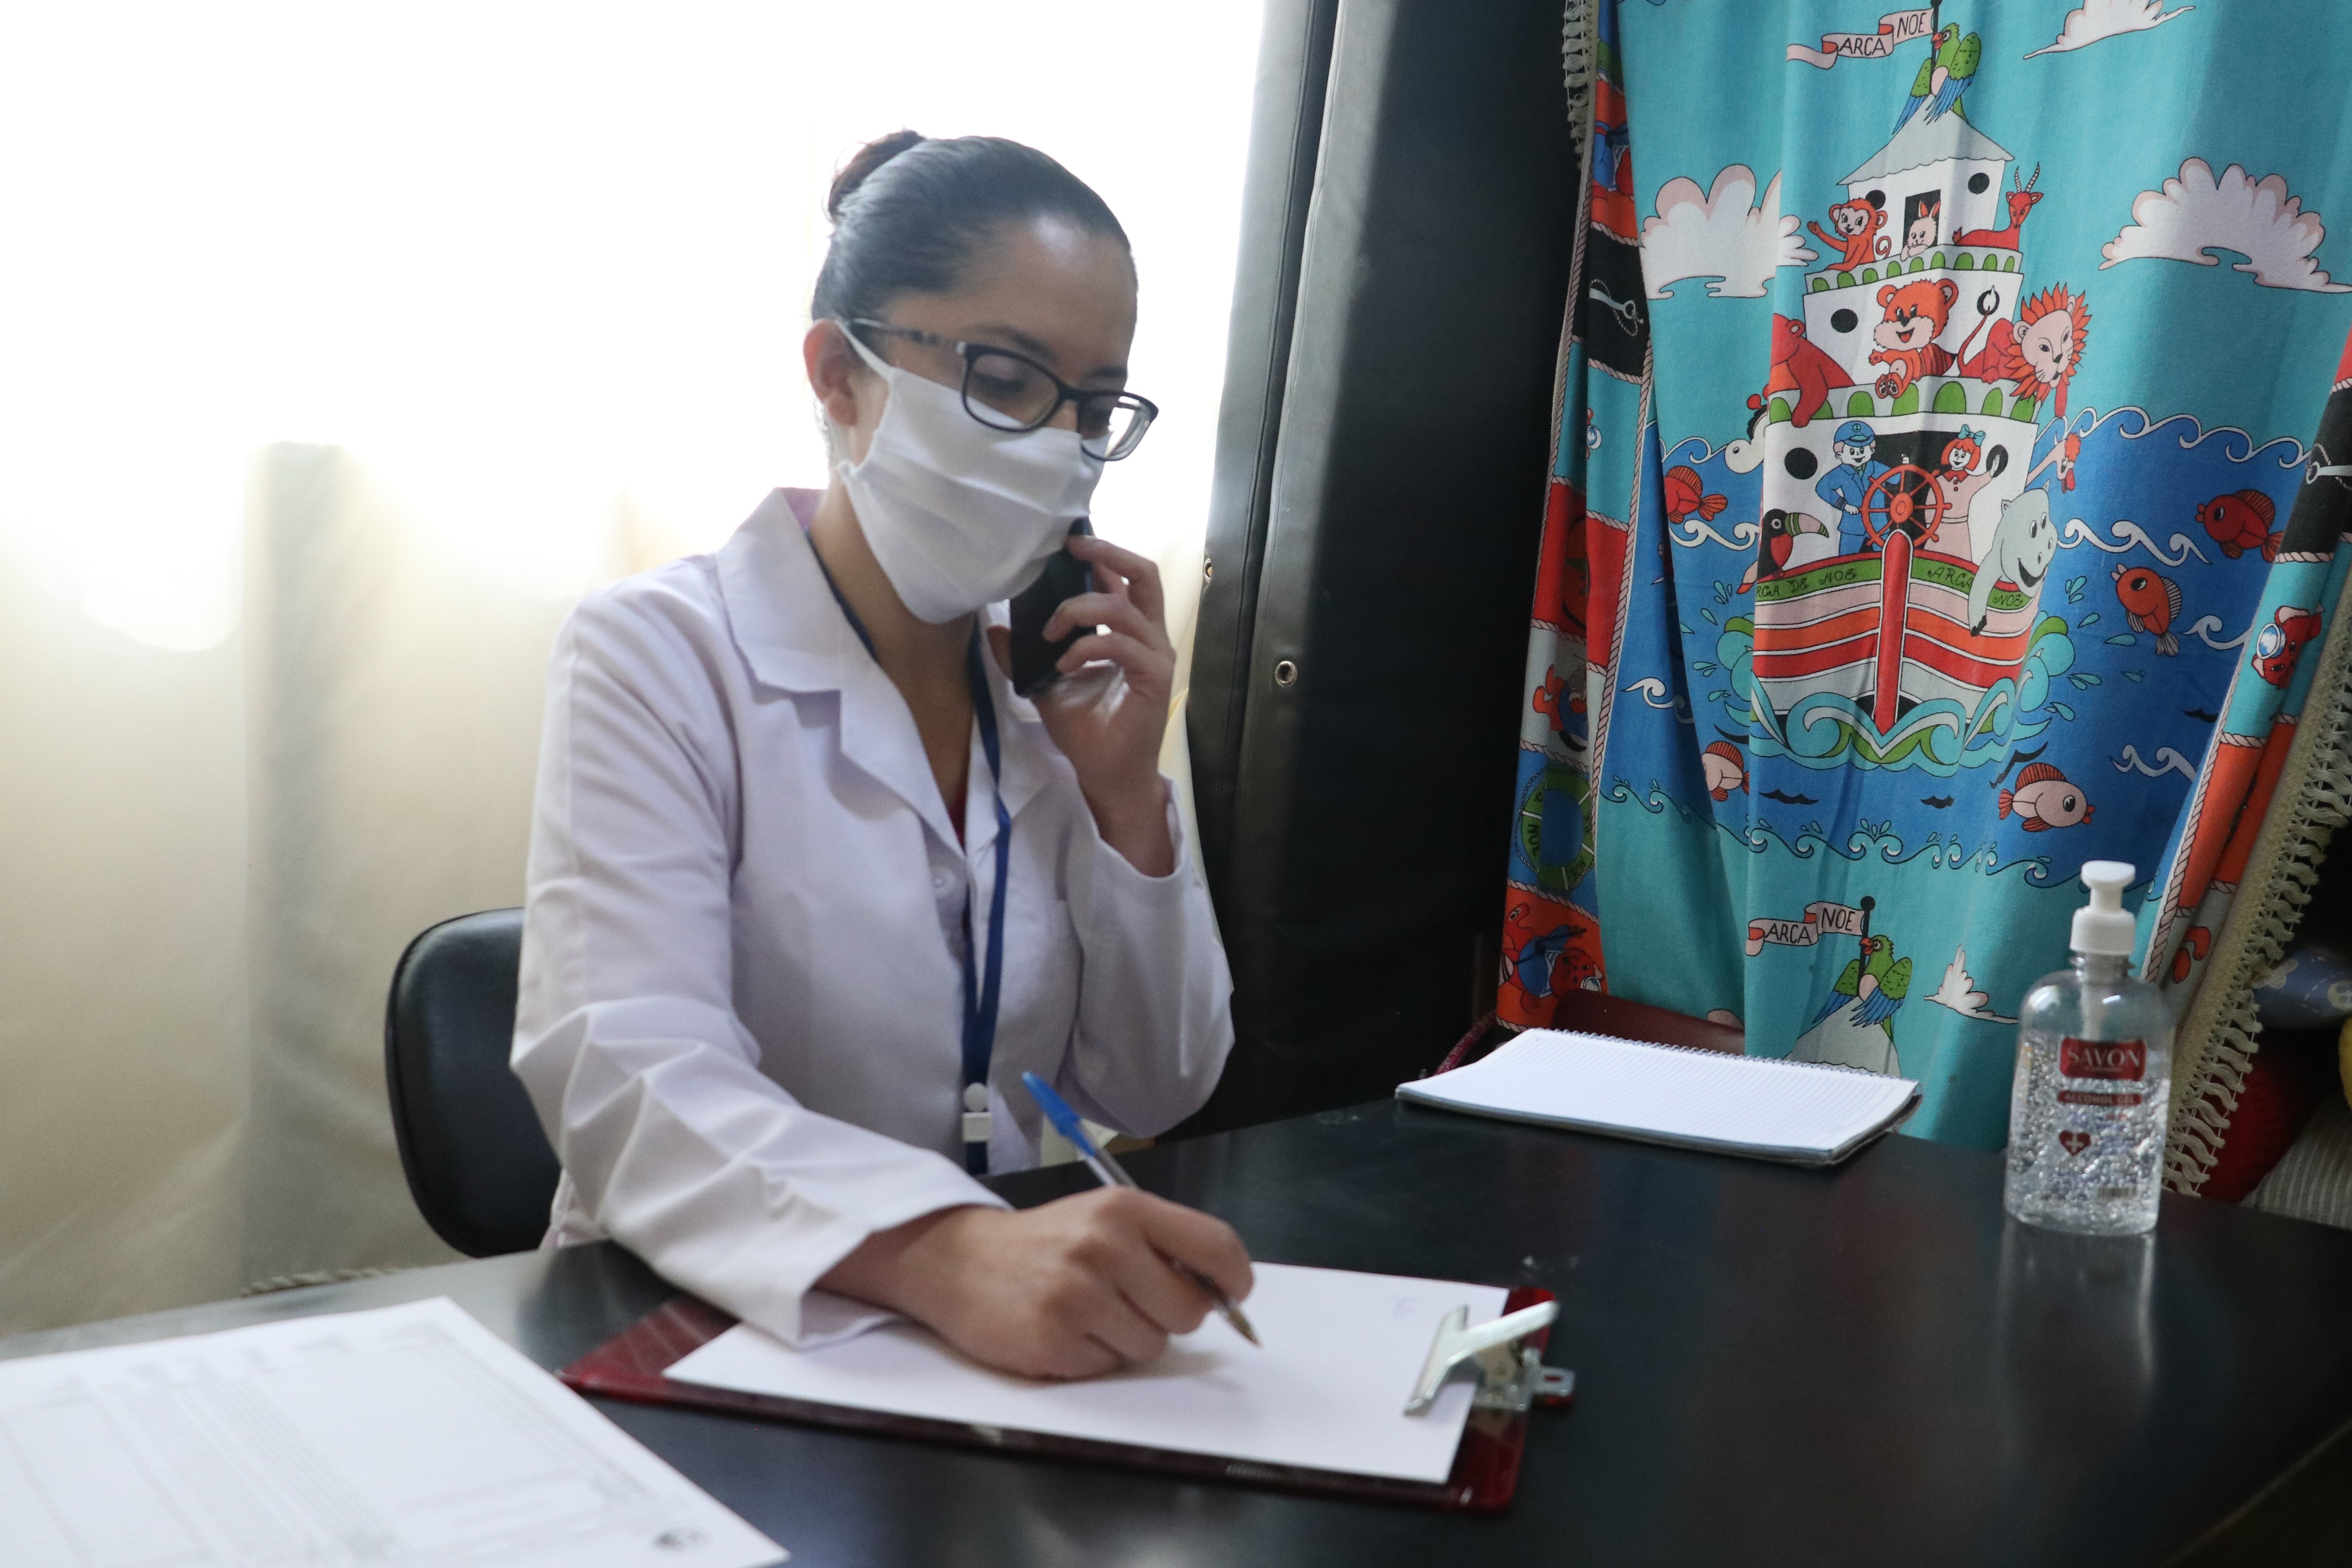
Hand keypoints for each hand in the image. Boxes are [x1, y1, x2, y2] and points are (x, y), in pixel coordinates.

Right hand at [820, 1188, 1254, 1378]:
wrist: (958, 1261)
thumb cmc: (1044, 1243)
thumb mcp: (1103, 1219)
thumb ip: (1162, 1245)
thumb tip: (1223, 1291)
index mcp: (1125, 1208)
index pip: (1216, 1246)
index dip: (1234, 1279)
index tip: (1231, 1294)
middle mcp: (1104, 1246)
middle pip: (1189, 1310)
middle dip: (1169, 1315)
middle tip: (1129, 1300)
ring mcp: (1077, 1294)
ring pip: (1151, 1345)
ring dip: (1126, 1338)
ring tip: (1086, 1311)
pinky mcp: (1053, 1340)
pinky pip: (1107, 1367)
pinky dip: (1091, 1357)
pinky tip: (1062, 1329)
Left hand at [986, 534, 1176, 875]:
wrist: (1106, 775)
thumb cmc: (1085, 730)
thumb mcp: (1045, 684)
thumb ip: (1025, 654)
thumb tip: (995, 628)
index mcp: (1129, 631)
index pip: (1120, 579)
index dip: (1096, 556)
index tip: (1061, 546)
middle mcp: (1148, 636)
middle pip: (1142, 574)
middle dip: (1106, 554)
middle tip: (1071, 548)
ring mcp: (1155, 656)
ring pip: (1124, 607)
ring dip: (1080, 610)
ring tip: (1051, 630)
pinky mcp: (1154, 678)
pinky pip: (1122, 646)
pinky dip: (1088, 648)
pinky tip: (1064, 664)